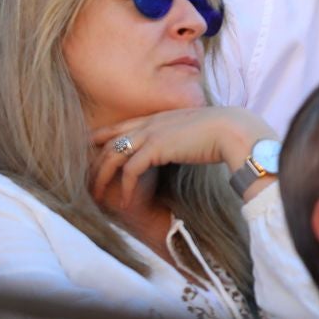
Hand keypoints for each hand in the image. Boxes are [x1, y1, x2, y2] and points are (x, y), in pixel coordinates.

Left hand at [88, 107, 276, 204]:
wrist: (232, 130)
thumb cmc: (222, 133)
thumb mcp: (195, 132)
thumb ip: (182, 138)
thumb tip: (183, 150)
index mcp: (158, 117)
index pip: (122, 126)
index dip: (103, 138)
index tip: (91, 151)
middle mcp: (149, 122)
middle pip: (110, 140)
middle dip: (95, 161)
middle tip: (86, 180)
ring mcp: (151, 133)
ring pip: (113, 155)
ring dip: (102, 177)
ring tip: (96, 195)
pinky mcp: (155, 148)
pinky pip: (130, 170)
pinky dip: (125, 187)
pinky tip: (125, 201)